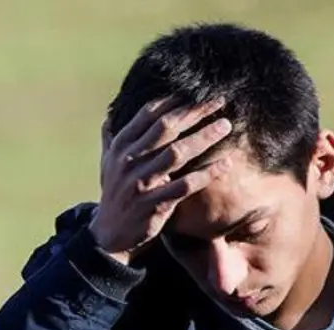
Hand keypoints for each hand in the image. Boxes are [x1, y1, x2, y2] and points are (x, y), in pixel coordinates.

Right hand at [90, 97, 233, 263]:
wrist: (109, 235)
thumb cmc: (115, 195)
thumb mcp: (107, 166)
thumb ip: (110, 140)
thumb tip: (110, 116)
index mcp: (120, 147)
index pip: (148, 115)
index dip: (174, 100)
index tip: (198, 91)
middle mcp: (128, 161)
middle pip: (165, 128)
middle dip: (194, 112)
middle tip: (219, 101)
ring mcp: (140, 183)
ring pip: (176, 153)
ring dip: (204, 137)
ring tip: (226, 125)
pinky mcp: (153, 204)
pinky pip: (185, 186)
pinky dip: (206, 174)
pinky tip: (226, 164)